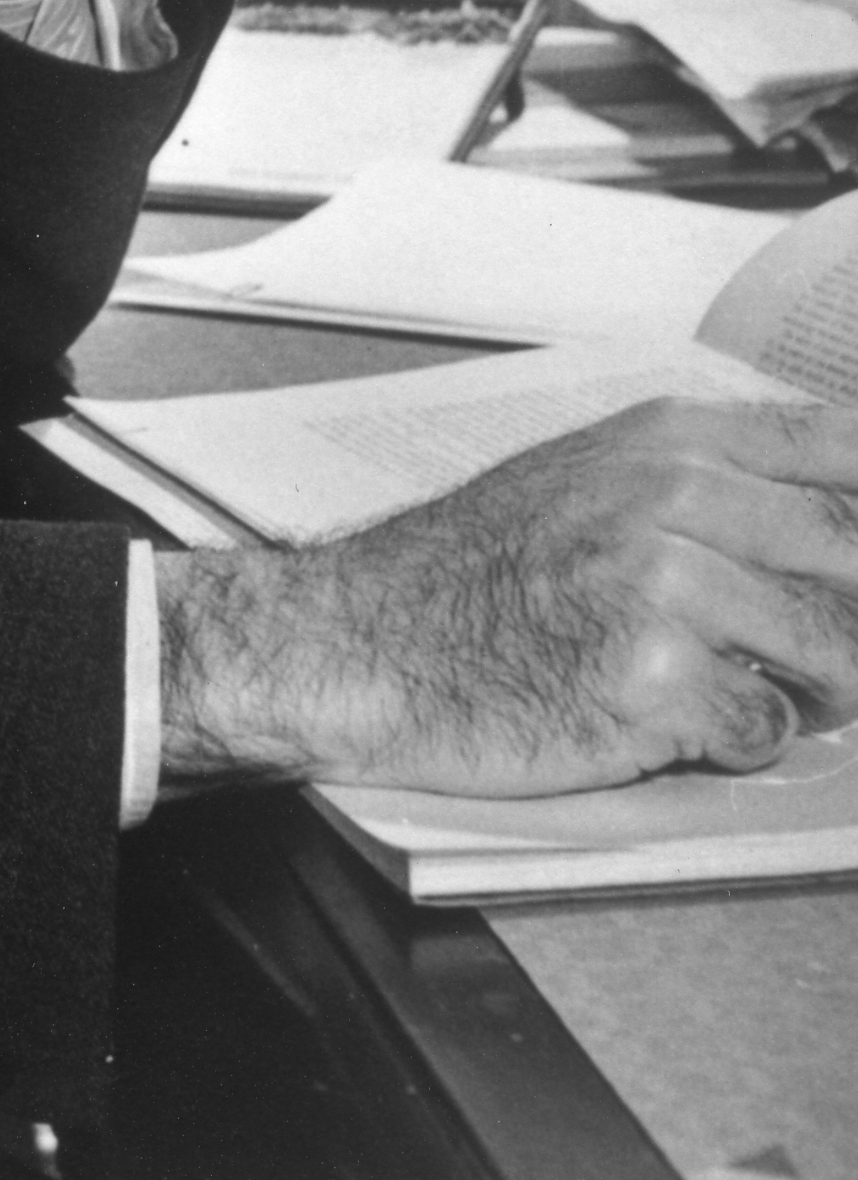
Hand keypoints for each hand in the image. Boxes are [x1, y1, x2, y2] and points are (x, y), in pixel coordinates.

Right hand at [156, 396, 857, 799]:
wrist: (370, 642)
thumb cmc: (471, 571)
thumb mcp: (587, 479)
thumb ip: (706, 483)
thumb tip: (834, 524)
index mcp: (666, 439)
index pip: (841, 449)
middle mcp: (673, 496)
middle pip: (852, 555)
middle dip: (853, 619)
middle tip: (833, 654)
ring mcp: (666, 586)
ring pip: (832, 654)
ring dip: (812, 689)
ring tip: (748, 686)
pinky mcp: (657, 681)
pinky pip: (764, 727)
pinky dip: (738, 739)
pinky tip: (677, 721)